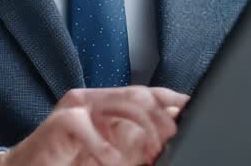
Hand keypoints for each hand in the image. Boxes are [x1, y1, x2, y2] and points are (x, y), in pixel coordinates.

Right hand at [0, 86, 188, 165]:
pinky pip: (87, 128)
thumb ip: (132, 144)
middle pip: (136, 96)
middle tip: (172, 138)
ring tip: (150, 152)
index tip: (191, 108)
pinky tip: (111, 161)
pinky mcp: (59, 123)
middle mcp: (90, 99)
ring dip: (141, 131)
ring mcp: (74, 108)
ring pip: (118, 105)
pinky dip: (104, 148)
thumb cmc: (65, 162)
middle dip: (160, 117)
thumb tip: (165, 139)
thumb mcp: (107, 152)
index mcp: (103, 102)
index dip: (170, 98)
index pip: (144, 92)